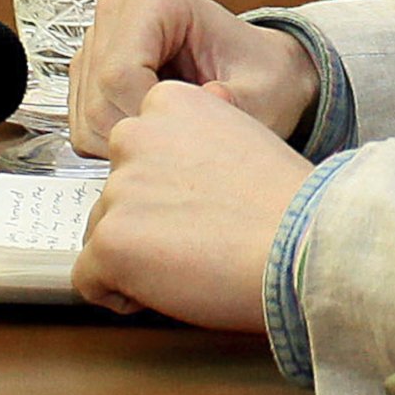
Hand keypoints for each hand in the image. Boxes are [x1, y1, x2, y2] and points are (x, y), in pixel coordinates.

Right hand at [68, 0, 318, 158]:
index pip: (119, 72)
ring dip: (126, 139)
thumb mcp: (263, 92)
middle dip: (137, 131)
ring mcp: (100, 40)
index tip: (182, 134)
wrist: (260, 73)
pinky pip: (84, 124)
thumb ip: (240, 101)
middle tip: (181, 140)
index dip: (145, 115)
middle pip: (97, 96)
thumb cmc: (261, 74)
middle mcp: (119, 10)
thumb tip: (211, 102)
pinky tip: (155, 129)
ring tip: (173, 133)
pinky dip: (117, 141)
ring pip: (86, 115)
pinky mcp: (91, 71)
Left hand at [73, 79, 312, 327]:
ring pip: (102, 232)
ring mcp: (119, 188)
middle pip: (115, 189)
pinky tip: (166, 289)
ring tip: (190, 264)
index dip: (164, 183)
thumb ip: (203, 139)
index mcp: (170, 101)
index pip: (137, 146)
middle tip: (195, 237)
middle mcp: (135, 135)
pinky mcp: (111, 240)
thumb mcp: (247, 136)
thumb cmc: (292, 202)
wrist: (305, 244)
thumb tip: (187, 160)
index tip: (198, 202)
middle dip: (144, 217)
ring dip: (134, 253)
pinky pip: (89, 278)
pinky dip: (118, 292)